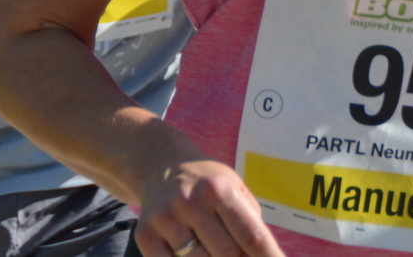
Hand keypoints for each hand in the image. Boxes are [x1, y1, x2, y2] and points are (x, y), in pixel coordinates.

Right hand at [134, 158, 285, 256]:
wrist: (160, 165)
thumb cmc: (208, 185)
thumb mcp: (235, 189)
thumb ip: (250, 223)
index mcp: (220, 190)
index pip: (250, 235)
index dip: (267, 256)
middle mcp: (191, 202)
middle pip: (227, 255)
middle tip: (233, 248)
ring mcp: (166, 220)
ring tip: (209, 245)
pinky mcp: (145, 236)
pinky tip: (189, 252)